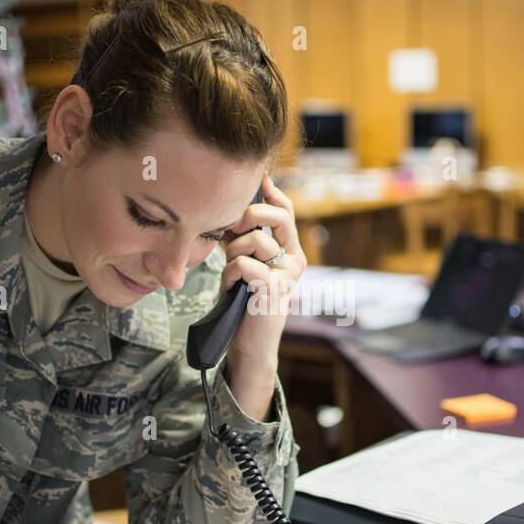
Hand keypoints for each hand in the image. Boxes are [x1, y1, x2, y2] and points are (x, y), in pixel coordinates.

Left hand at [220, 174, 306, 417]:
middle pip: (278, 216)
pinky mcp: (273, 290)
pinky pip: (245, 264)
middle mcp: (295, 260)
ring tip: (229, 268)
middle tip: (230, 228)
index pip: (286, 211)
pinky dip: (230, 271)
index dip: (272, 193)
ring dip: (232, 251)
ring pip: (256, 240)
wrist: (250, 342)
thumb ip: (246, 239)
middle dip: (249, 215)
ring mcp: (286, 276)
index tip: (257, 180)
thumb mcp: (247, 263)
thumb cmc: (245, 301)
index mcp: (291, 251)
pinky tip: (229, 284)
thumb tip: (233, 207)